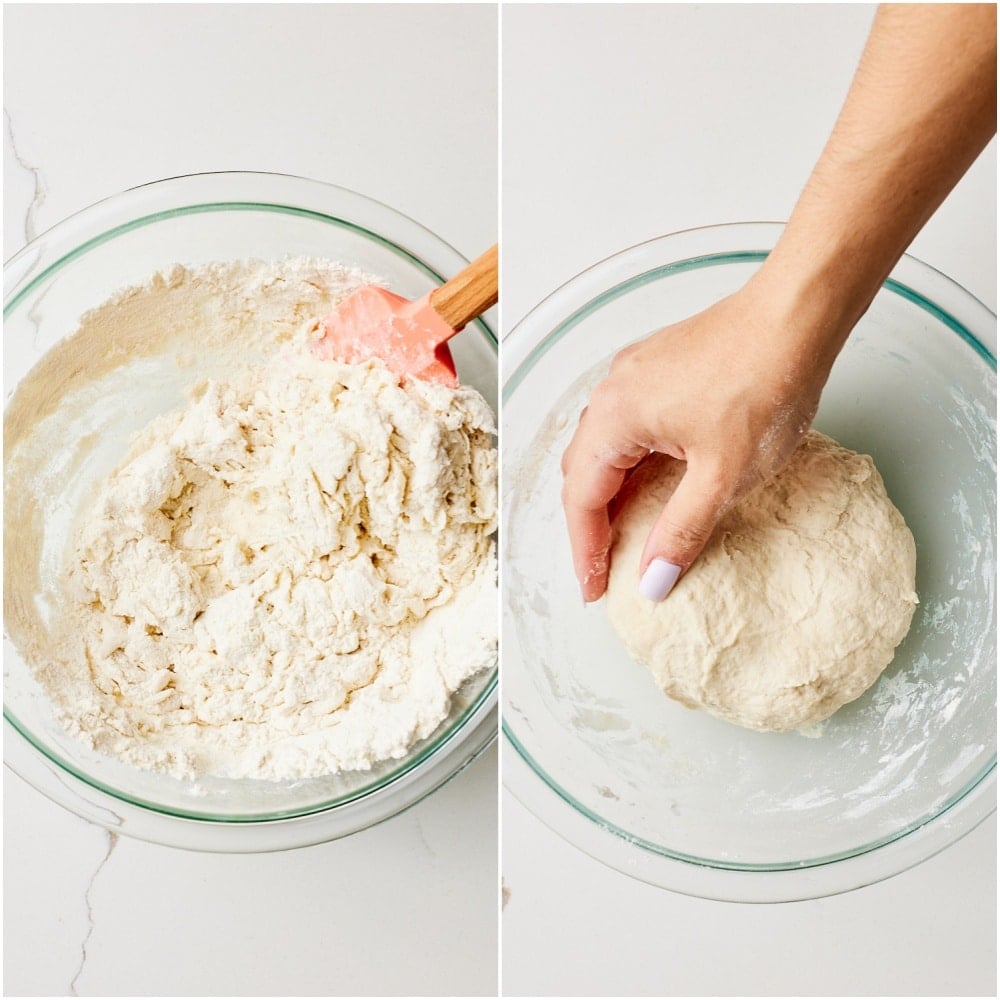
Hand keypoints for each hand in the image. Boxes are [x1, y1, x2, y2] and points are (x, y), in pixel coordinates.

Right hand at [560, 279, 837, 602]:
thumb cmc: (764, 383)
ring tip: (628, 531)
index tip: (594, 589)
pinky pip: (625, 423)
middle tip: (607, 567)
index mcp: (615, 418)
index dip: (586, 551)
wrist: (797, 313)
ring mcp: (632, 374)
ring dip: (610, 491)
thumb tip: (652, 581)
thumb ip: (681, 532)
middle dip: (592, 524)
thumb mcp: (724, 475)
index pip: (582, 499)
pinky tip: (653, 479)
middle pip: (583, 472)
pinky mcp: (655, 366)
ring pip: (604, 447)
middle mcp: (611, 392)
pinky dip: (629, 461)